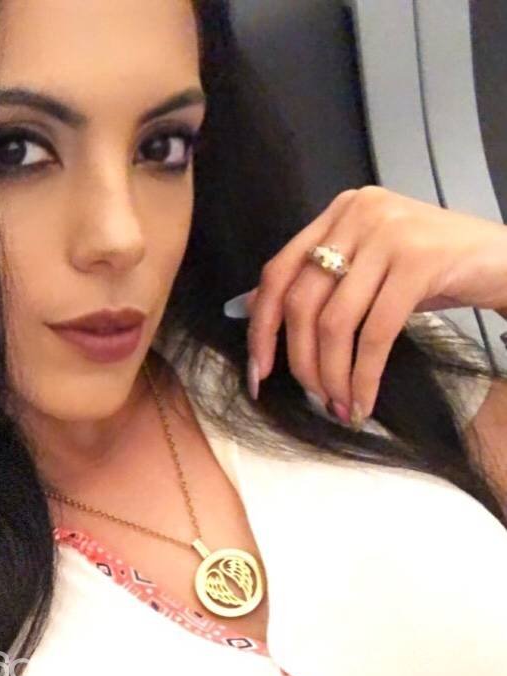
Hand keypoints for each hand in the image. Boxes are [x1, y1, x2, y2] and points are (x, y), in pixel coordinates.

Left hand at [236, 185, 506, 426]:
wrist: (505, 262)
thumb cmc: (438, 270)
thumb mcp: (371, 271)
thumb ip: (319, 282)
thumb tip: (253, 309)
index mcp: (341, 212)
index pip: (279, 270)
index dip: (262, 327)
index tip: (258, 374)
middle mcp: (360, 213)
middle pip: (302, 300)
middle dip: (300, 362)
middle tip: (313, 399)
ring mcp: (390, 233)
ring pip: (335, 322)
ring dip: (332, 376)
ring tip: (340, 405)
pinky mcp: (420, 261)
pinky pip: (375, 334)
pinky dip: (364, 377)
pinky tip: (364, 401)